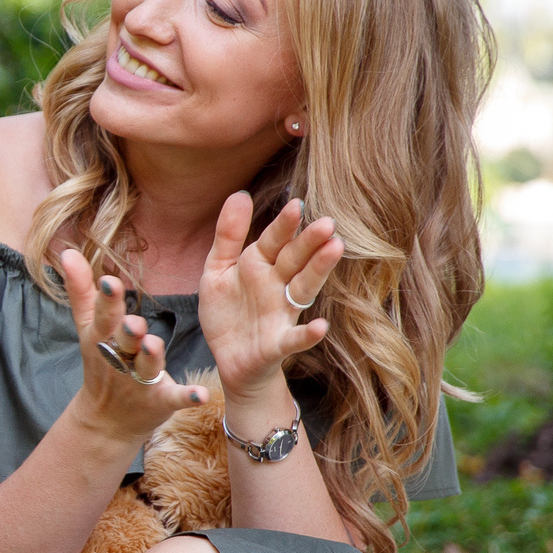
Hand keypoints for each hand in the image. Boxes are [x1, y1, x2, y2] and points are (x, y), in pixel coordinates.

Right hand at [63, 248, 208, 444]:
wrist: (107, 420)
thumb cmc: (101, 364)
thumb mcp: (87, 328)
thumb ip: (80, 290)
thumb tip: (66, 251)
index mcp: (103, 338)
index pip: (103, 316)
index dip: (107, 301)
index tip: (110, 282)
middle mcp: (120, 359)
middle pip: (123, 343)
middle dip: (127, 332)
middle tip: (133, 321)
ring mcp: (139, 381)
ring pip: (146, 367)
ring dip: (150, 358)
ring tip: (154, 346)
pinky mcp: (159, 401)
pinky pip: (174, 398)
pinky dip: (186, 396)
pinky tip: (200, 394)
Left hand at [198, 193, 340, 398]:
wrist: (230, 359)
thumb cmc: (228, 311)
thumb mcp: (218, 270)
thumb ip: (228, 236)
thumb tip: (240, 194)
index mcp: (259, 265)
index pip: (274, 241)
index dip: (284, 225)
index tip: (296, 204)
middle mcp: (276, 286)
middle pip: (295, 260)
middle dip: (309, 241)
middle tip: (327, 223)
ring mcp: (281, 314)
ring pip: (303, 288)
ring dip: (318, 270)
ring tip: (335, 249)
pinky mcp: (278, 344)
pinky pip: (294, 338)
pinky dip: (308, 334)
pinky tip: (320, 327)